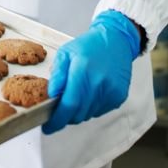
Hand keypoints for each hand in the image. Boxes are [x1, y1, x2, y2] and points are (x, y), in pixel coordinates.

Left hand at [42, 10, 140, 134]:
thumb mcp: (66, 53)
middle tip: (61, 106)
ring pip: (88, 115)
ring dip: (79, 110)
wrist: (116, 40)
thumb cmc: (89, 45)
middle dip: (66, 115)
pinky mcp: (119, 97)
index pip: (69, 105)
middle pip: (78, 114)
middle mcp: (99, 83)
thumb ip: (57, 75)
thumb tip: (51, 95)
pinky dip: (91, 106)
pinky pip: (99, 111)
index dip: (57, 120)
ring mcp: (111, 92)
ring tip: (79, 92)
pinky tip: (92, 91)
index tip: (48, 127)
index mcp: (83, 71)